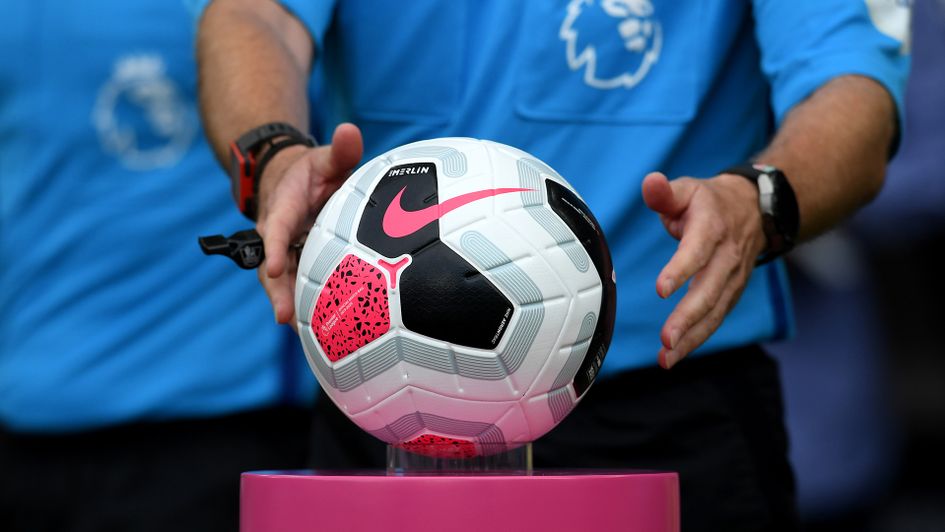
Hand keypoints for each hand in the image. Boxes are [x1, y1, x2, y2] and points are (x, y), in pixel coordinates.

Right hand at [255, 123, 363, 328]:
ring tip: (301, 333)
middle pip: (274, 265)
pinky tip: (321, 332)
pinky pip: (299, 286)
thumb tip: (350, 131)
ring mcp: (286, 252)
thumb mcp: (324, 158)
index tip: (275, 266)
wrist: (289, 181)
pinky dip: (305, 306)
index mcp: (284, 207)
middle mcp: (279, 234)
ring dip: (290, 304)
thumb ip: (340, 149)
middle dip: (278, 290)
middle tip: (284, 316)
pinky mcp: (297, 264)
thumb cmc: (312, 172)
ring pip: (284, 281)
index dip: (274, 247)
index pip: (276, 227)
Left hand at [641, 171, 766, 368]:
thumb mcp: (688, 189)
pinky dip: (696, 339)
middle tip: (667, 338)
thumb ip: (665, 192)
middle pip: (709, 291)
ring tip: (666, 357)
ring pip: (714, 312)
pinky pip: (715, 319)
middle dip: (688, 317)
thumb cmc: (709, 202)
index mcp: (712, 228)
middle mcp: (727, 257)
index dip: (681, 269)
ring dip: (691, 338)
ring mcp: (733, 279)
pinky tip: (674, 356)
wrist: (754, 210)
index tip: (662, 289)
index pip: (697, 251)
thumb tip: (650, 183)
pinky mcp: (730, 294)